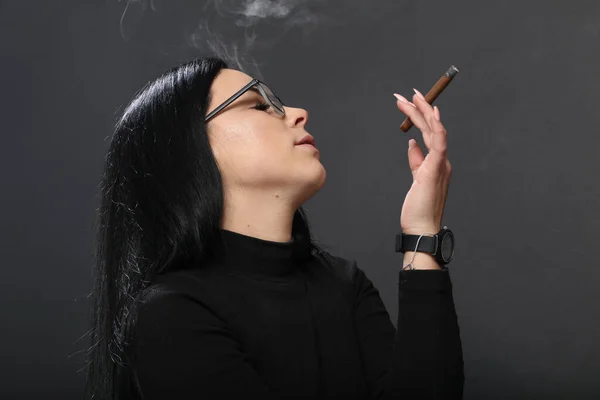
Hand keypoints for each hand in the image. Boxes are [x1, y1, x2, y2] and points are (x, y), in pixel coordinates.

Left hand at [394, 89, 451, 234]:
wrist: (421, 227)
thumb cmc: (418, 208)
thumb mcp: (416, 179)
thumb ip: (416, 160)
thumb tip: (412, 143)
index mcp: (437, 162)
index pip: (429, 133)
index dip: (421, 116)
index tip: (410, 102)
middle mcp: (442, 160)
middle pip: (432, 128)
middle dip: (419, 108)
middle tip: (406, 94)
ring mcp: (441, 164)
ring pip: (435, 131)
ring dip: (424, 112)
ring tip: (411, 97)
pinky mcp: (435, 169)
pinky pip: (440, 143)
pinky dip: (437, 127)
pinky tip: (431, 113)